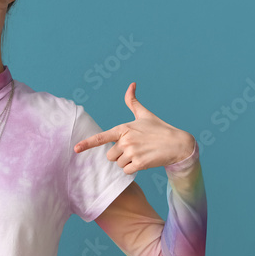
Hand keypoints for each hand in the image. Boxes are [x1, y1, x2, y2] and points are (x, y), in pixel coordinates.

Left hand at [73, 82, 194, 173]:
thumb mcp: (144, 114)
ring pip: (119, 164)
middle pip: (110, 156)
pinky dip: (134, 169)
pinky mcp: (140, 163)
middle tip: (135, 149)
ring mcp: (133, 152)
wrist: (178, 143)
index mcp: (124, 128)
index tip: (76, 149)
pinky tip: (145, 161)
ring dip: (128, 162)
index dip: (88, 144)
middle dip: (120, 155)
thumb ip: (133, 101)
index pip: (102, 137)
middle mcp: (126, 140)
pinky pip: (127, 171)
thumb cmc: (159, 128)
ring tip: (142, 153)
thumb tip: (131, 84)